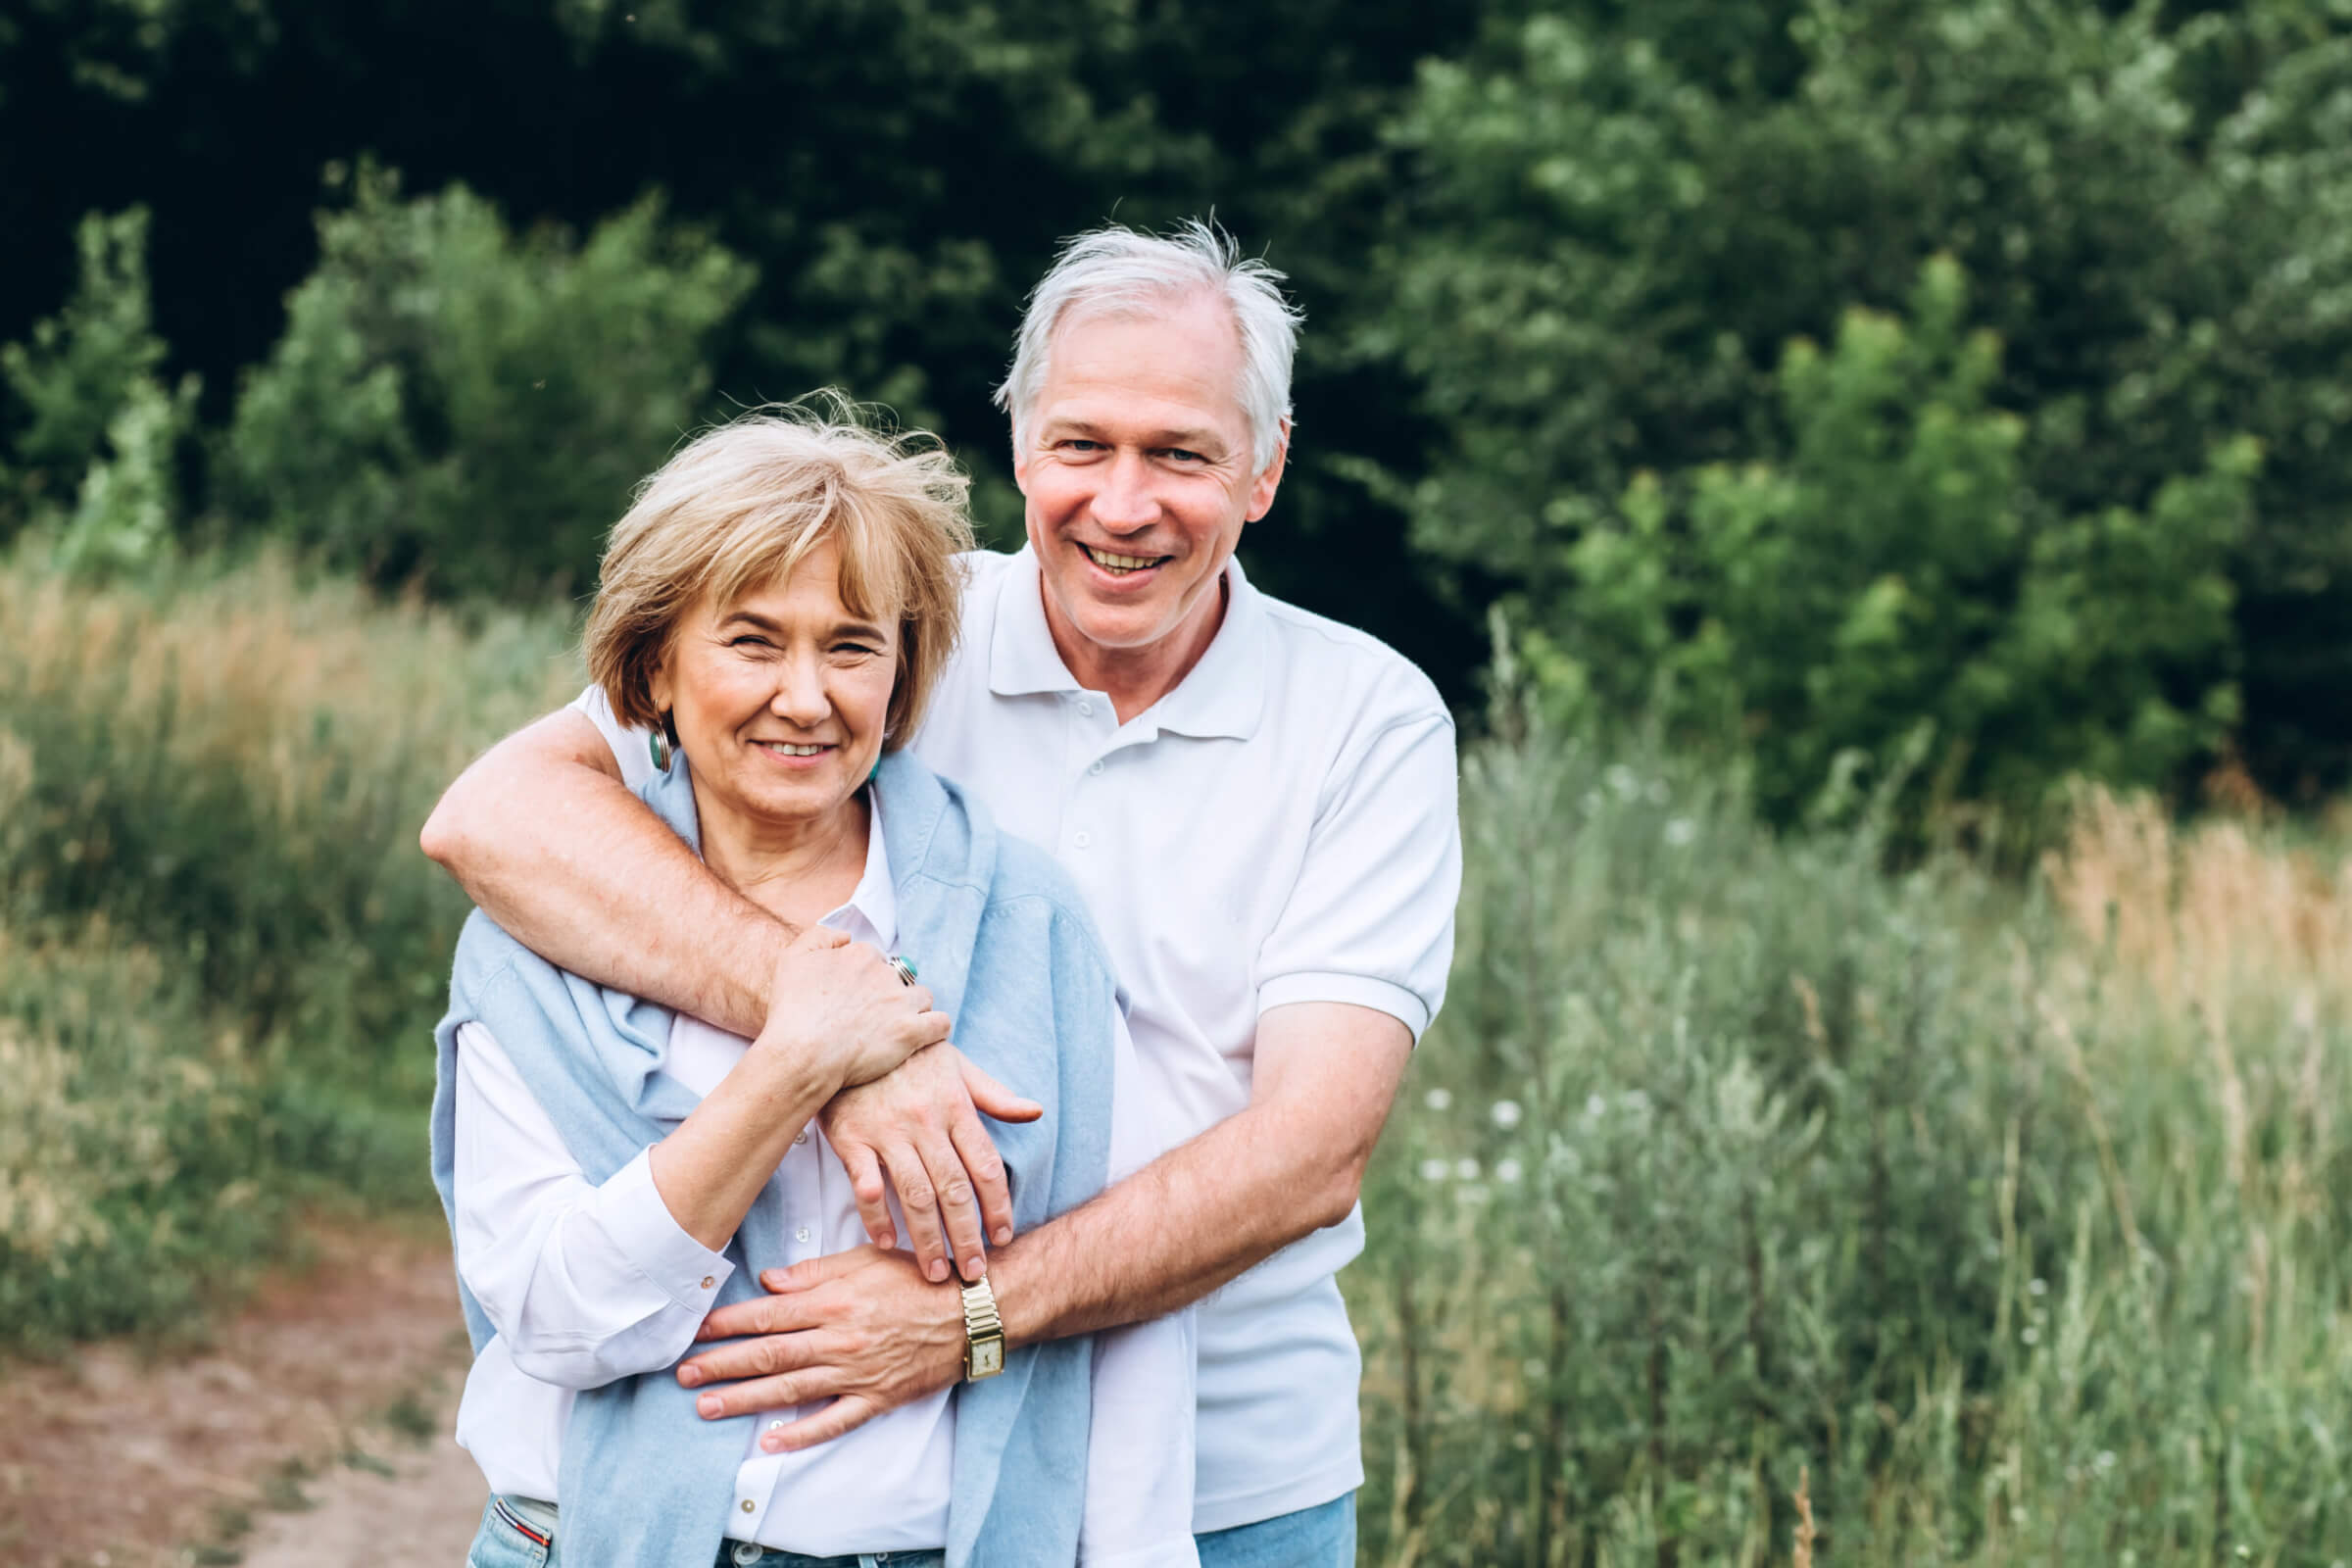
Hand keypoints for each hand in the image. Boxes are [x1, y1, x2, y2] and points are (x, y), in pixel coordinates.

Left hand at [676, 1246, 965, 1449]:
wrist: (974, 1311)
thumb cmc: (921, 1279)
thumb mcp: (867, 1259)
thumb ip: (815, 1271)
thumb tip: (769, 1282)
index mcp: (835, 1300)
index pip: (769, 1314)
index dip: (728, 1324)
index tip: (696, 1331)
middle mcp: (839, 1338)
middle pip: (769, 1354)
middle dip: (722, 1364)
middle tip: (683, 1374)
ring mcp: (857, 1372)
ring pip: (791, 1389)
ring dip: (745, 1399)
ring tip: (707, 1405)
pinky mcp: (878, 1398)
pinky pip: (834, 1420)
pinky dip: (802, 1434)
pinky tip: (771, 1442)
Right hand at [756, 928, 950, 1090]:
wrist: (801, 1053)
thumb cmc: (791, 1010)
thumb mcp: (792, 958)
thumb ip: (820, 936)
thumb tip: (847, 936)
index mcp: (860, 955)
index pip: (875, 960)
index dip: (865, 979)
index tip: (853, 999)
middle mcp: (885, 974)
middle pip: (900, 978)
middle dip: (889, 994)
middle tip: (870, 1017)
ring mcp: (901, 1003)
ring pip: (924, 997)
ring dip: (914, 1009)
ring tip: (895, 1028)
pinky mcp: (911, 1032)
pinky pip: (941, 1023)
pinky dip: (936, 1028)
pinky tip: (923, 1037)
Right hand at [820, 1044, 1041, 1284]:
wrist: (850, 1032)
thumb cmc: (909, 1054)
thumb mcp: (958, 1067)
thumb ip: (994, 1095)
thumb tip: (1035, 1112)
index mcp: (956, 1107)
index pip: (985, 1166)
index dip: (998, 1206)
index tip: (1002, 1237)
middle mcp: (926, 1122)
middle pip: (954, 1190)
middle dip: (966, 1237)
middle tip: (973, 1273)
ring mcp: (888, 1132)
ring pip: (915, 1195)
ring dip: (926, 1239)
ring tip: (934, 1272)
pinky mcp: (852, 1138)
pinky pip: (865, 1185)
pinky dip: (875, 1216)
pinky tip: (885, 1241)